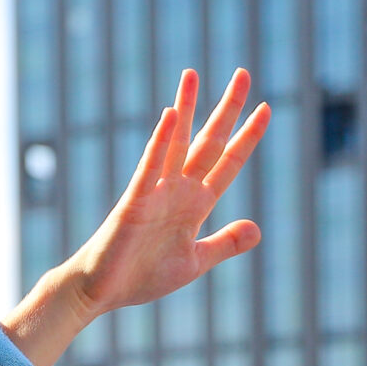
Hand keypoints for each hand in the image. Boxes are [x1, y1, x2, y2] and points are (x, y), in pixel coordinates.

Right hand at [62, 67, 268, 318]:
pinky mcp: (134, 201)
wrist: (101, 292)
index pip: (228, 163)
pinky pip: (150, 167)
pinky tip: (171, 116)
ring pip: (176, 143)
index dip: (247, 137)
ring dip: (186, 108)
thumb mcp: (194, 262)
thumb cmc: (141, 277)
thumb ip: (224, 244)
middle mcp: (177, 190)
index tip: (265, 109)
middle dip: (227, 109)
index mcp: (195, 204)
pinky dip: (160, 142)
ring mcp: (155, 192)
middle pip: (209, 142)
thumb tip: (258, 229)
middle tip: (243, 73)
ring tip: (192, 74)